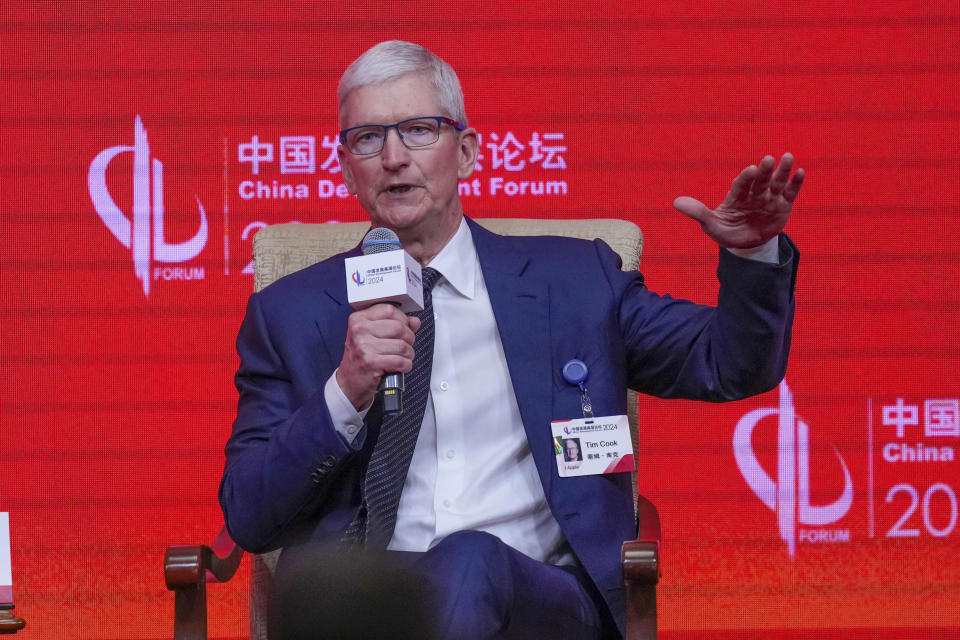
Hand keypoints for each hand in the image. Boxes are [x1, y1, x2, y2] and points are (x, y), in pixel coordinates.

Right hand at [336, 304, 420, 410]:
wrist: (349, 382)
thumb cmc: (361, 358)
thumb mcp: (372, 336)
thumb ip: (394, 325)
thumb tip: (414, 321)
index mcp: (358, 320)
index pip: (389, 310)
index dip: (402, 319)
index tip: (404, 327)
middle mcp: (359, 330)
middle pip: (399, 327)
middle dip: (409, 338)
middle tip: (405, 346)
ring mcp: (364, 346)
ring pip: (402, 345)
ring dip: (408, 354)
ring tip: (402, 358)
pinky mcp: (371, 362)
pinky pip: (400, 361)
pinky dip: (405, 365)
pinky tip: (400, 367)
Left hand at [673, 153, 804, 248]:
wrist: (745, 244)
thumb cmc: (726, 231)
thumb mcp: (711, 225)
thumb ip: (698, 212)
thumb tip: (675, 202)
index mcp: (736, 196)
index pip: (741, 185)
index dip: (746, 178)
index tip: (751, 170)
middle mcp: (754, 193)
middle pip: (760, 180)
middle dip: (764, 171)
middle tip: (768, 159)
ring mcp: (769, 198)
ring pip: (777, 183)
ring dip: (783, 171)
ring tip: (788, 157)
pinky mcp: (782, 206)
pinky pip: (790, 193)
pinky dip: (795, 183)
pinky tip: (800, 172)